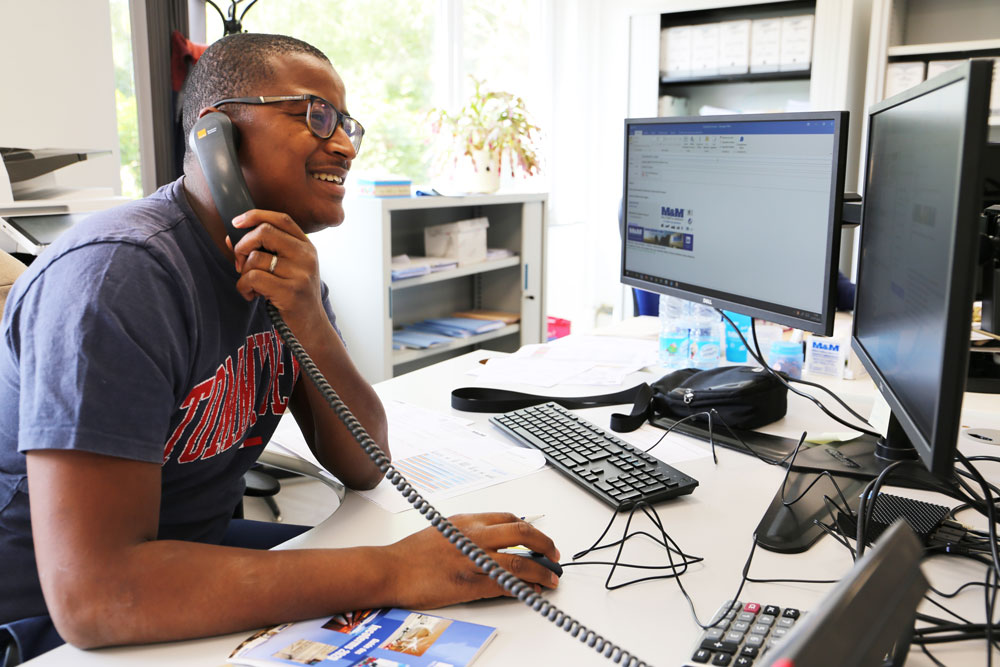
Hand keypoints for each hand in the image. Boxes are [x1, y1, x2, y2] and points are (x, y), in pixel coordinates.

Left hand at [228, 209, 326, 334]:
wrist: (311, 327)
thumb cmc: (294, 297)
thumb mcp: (287, 270)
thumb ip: (264, 251)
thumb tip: (230, 238)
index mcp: (307, 247)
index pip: (281, 219)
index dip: (256, 215)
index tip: (236, 222)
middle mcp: (307, 257)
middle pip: (265, 232)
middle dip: (242, 245)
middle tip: (240, 262)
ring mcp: (300, 274)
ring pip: (255, 258)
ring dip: (243, 273)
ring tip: (251, 285)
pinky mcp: (290, 292)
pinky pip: (253, 278)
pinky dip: (244, 287)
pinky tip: (251, 295)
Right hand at [383, 512, 560, 609]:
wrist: (391, 569)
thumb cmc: (413, 553)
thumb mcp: (444, 529)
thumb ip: (470, 531)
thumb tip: (494, 540)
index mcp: (468, 520)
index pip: (510, 519)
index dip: (530, 530)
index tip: (539, 540)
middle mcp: (474, 535)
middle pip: (521, 533)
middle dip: (545, 544)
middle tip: (554, 555)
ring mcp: (473, 559)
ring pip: (519, 561)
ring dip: (541, 571)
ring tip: (552, 578)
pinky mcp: (470, 584)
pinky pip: (506, 585)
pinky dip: (524, 588)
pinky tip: (533, 591)